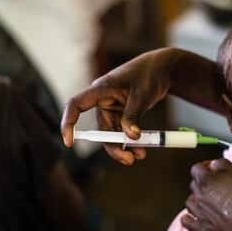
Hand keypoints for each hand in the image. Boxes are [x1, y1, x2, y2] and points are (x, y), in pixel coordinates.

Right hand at [61, 48, 174, 164]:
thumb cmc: (149, 75)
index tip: (69, 143)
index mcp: (100, 89)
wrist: (163, 70)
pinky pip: (123, 132)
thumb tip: (130, 137)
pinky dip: (131, 142)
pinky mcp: (123, 114)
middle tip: (129, 160)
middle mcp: (103, 100)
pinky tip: (141, 150)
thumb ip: (133, 115)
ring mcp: (113, 108)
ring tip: (140, 156)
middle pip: (101, 130)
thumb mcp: (142, 95)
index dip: (68, 123)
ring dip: (125, 147)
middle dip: (113, 147)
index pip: (76, 105)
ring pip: (113, 134)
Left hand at [181, 159, 231, 230]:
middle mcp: (199, 195)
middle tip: (216, 184)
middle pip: (194, 184)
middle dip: (203, 182)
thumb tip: (214, 165)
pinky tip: (190, 217)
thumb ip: (222, 164)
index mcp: (205, 180)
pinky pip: (187, 222)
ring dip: (196, 199)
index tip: (213, 168)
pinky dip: (187, 219)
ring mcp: (199, 212)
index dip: (205, 166)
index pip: (197, 168)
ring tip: (207, 199)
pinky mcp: (203, 228)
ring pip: (190, 202)